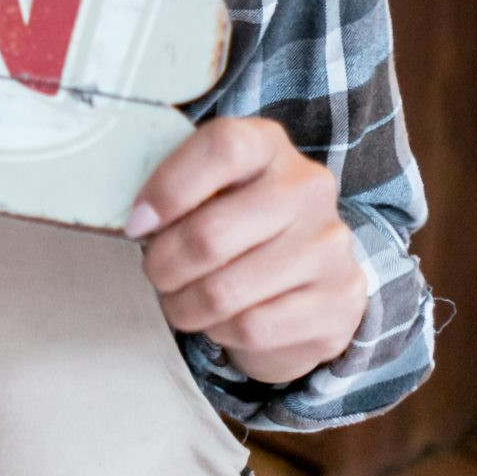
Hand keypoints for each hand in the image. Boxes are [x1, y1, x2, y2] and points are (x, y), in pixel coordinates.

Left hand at [129, 117, 366, 385]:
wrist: (305, 279)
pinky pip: (254, 327)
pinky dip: (221, 331)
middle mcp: (308, 187)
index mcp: (268, 144)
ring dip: (184, 305)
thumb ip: (175, 190)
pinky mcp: (340, 301)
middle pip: (210, 233)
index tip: (136, 224)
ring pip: (226, 290)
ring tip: (179, 302)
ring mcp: (329, 246)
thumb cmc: (235, 224)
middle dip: (164, 264)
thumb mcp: (208, 190)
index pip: (221, 148)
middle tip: (155, 273)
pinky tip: (219, 321)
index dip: (168, 189)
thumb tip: (136, 223)